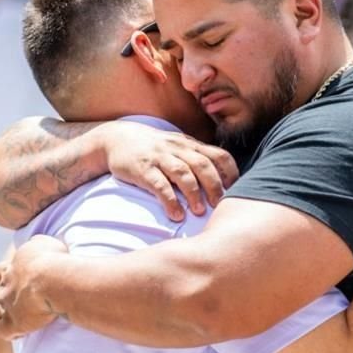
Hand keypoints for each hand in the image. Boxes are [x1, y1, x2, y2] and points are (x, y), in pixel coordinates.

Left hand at [0, 235, 68, 339]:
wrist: (53, 280)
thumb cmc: (52, 259)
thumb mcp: (43, 243)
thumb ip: (34, 244)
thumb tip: (33, 244)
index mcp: (10, 269)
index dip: (3, 276)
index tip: (14, 277)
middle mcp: (4, 288)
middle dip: (2, 297)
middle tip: (18, 299)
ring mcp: (7, 306)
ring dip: (1, 315)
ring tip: (17, 317)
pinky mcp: (13, 323)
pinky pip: (3, 332)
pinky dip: (10, 332)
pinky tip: (22, 332)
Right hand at [100, 120, 238, 220]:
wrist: (117, 138)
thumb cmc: (155, 148)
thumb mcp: (179, 147)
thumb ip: (199, 159)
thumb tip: (225, 180)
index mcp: (191, 145)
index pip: (218, 155)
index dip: (230, 173)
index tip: (235, 190)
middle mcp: (178, 148)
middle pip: (203, 165)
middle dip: (214, 186)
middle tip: (218, 205)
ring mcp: (160, 157)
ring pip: (182, 173)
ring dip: (193, 193)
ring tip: (198, 212)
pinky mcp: (143, 168)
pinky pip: (159, 184)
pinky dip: (169, 200)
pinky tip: (176, 214)